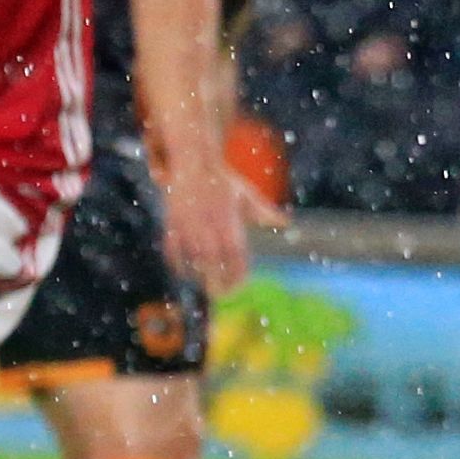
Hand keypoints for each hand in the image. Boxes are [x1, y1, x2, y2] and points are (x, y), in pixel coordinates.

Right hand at [159, 168, 288, 296]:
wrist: (195, 162)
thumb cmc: (224, 181)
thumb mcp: (247, 195)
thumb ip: (265, 212)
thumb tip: (286, 223)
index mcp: (230, 223)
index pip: (236, 256)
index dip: (238, 274)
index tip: (240, 287)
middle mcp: (210, 227)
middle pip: (214, 263)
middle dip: (217, 282)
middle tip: (221, 296)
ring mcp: (190, 226)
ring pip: (193, 259)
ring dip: (198, 275)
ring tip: (204, 285)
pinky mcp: (173, 223)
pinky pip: (172, 250)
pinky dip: (176, 263)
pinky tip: (183, 272)